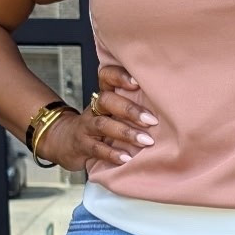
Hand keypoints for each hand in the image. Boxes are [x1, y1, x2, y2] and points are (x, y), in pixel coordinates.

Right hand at [39, 63, 156, 171]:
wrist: (65, 141)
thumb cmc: (100, 126)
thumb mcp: (112, 112)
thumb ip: (133, 106)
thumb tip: (168, 106)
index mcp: (104, 96)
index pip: (106, 76)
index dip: (119, 76)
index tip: (138, 82)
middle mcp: (94, 108)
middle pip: (107, 100)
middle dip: (130, 110)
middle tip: (152, 121)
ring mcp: (86, 126)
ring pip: (103, 124)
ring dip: (126, 133)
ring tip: (146, 141)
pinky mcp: (82, 145)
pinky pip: (96, 148)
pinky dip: (112, 154)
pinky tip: (127, 158)